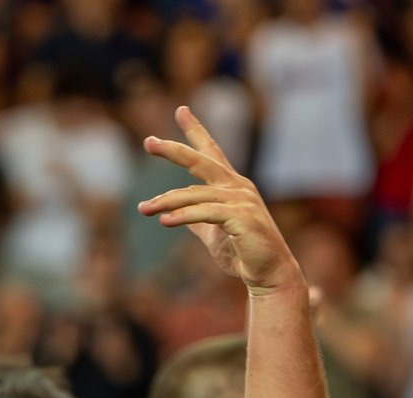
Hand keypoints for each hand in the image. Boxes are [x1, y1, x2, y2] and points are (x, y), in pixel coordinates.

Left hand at [139, 107, 302, 296]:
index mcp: (231, 186)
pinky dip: (184, 216)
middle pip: (201, 161)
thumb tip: (172, 214)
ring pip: (195, 194)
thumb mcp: (212, 233)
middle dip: (174, 151)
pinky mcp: (242, 218)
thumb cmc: (241, 253)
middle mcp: (238, 187)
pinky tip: (165, 221)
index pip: (211, 153)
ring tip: (144, 209)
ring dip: (167, 202)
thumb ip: (195, 219)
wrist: (268, 274)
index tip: (181, 110)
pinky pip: (206, 213)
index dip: (196, 131)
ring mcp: (242, 200)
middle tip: (149, 142)